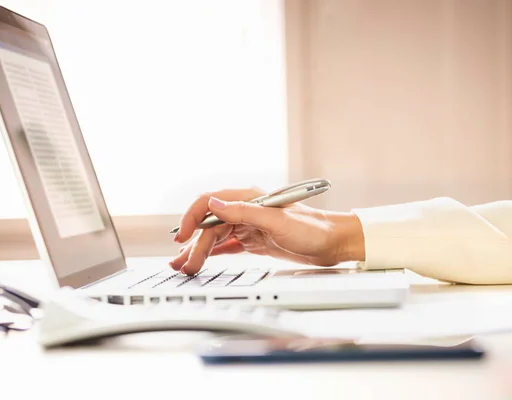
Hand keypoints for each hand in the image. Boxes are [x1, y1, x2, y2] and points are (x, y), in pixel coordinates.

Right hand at [168, 188, 365, 274]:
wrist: (335, 243)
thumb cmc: (313, 229)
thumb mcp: (277, 220)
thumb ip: (244, 211)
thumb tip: (213, 205)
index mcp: (249, 199)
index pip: (210, 203)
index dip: (192, 218)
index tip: (182, 236)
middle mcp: (246, 210)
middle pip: (210, 225)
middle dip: (194, 245)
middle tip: (185, 265)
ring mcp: (250, 225)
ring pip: (216, 237)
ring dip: (200, 251)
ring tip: (186, 266)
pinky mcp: (255, 240)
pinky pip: (228, 245)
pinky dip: (213, 252)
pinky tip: (202, 259)